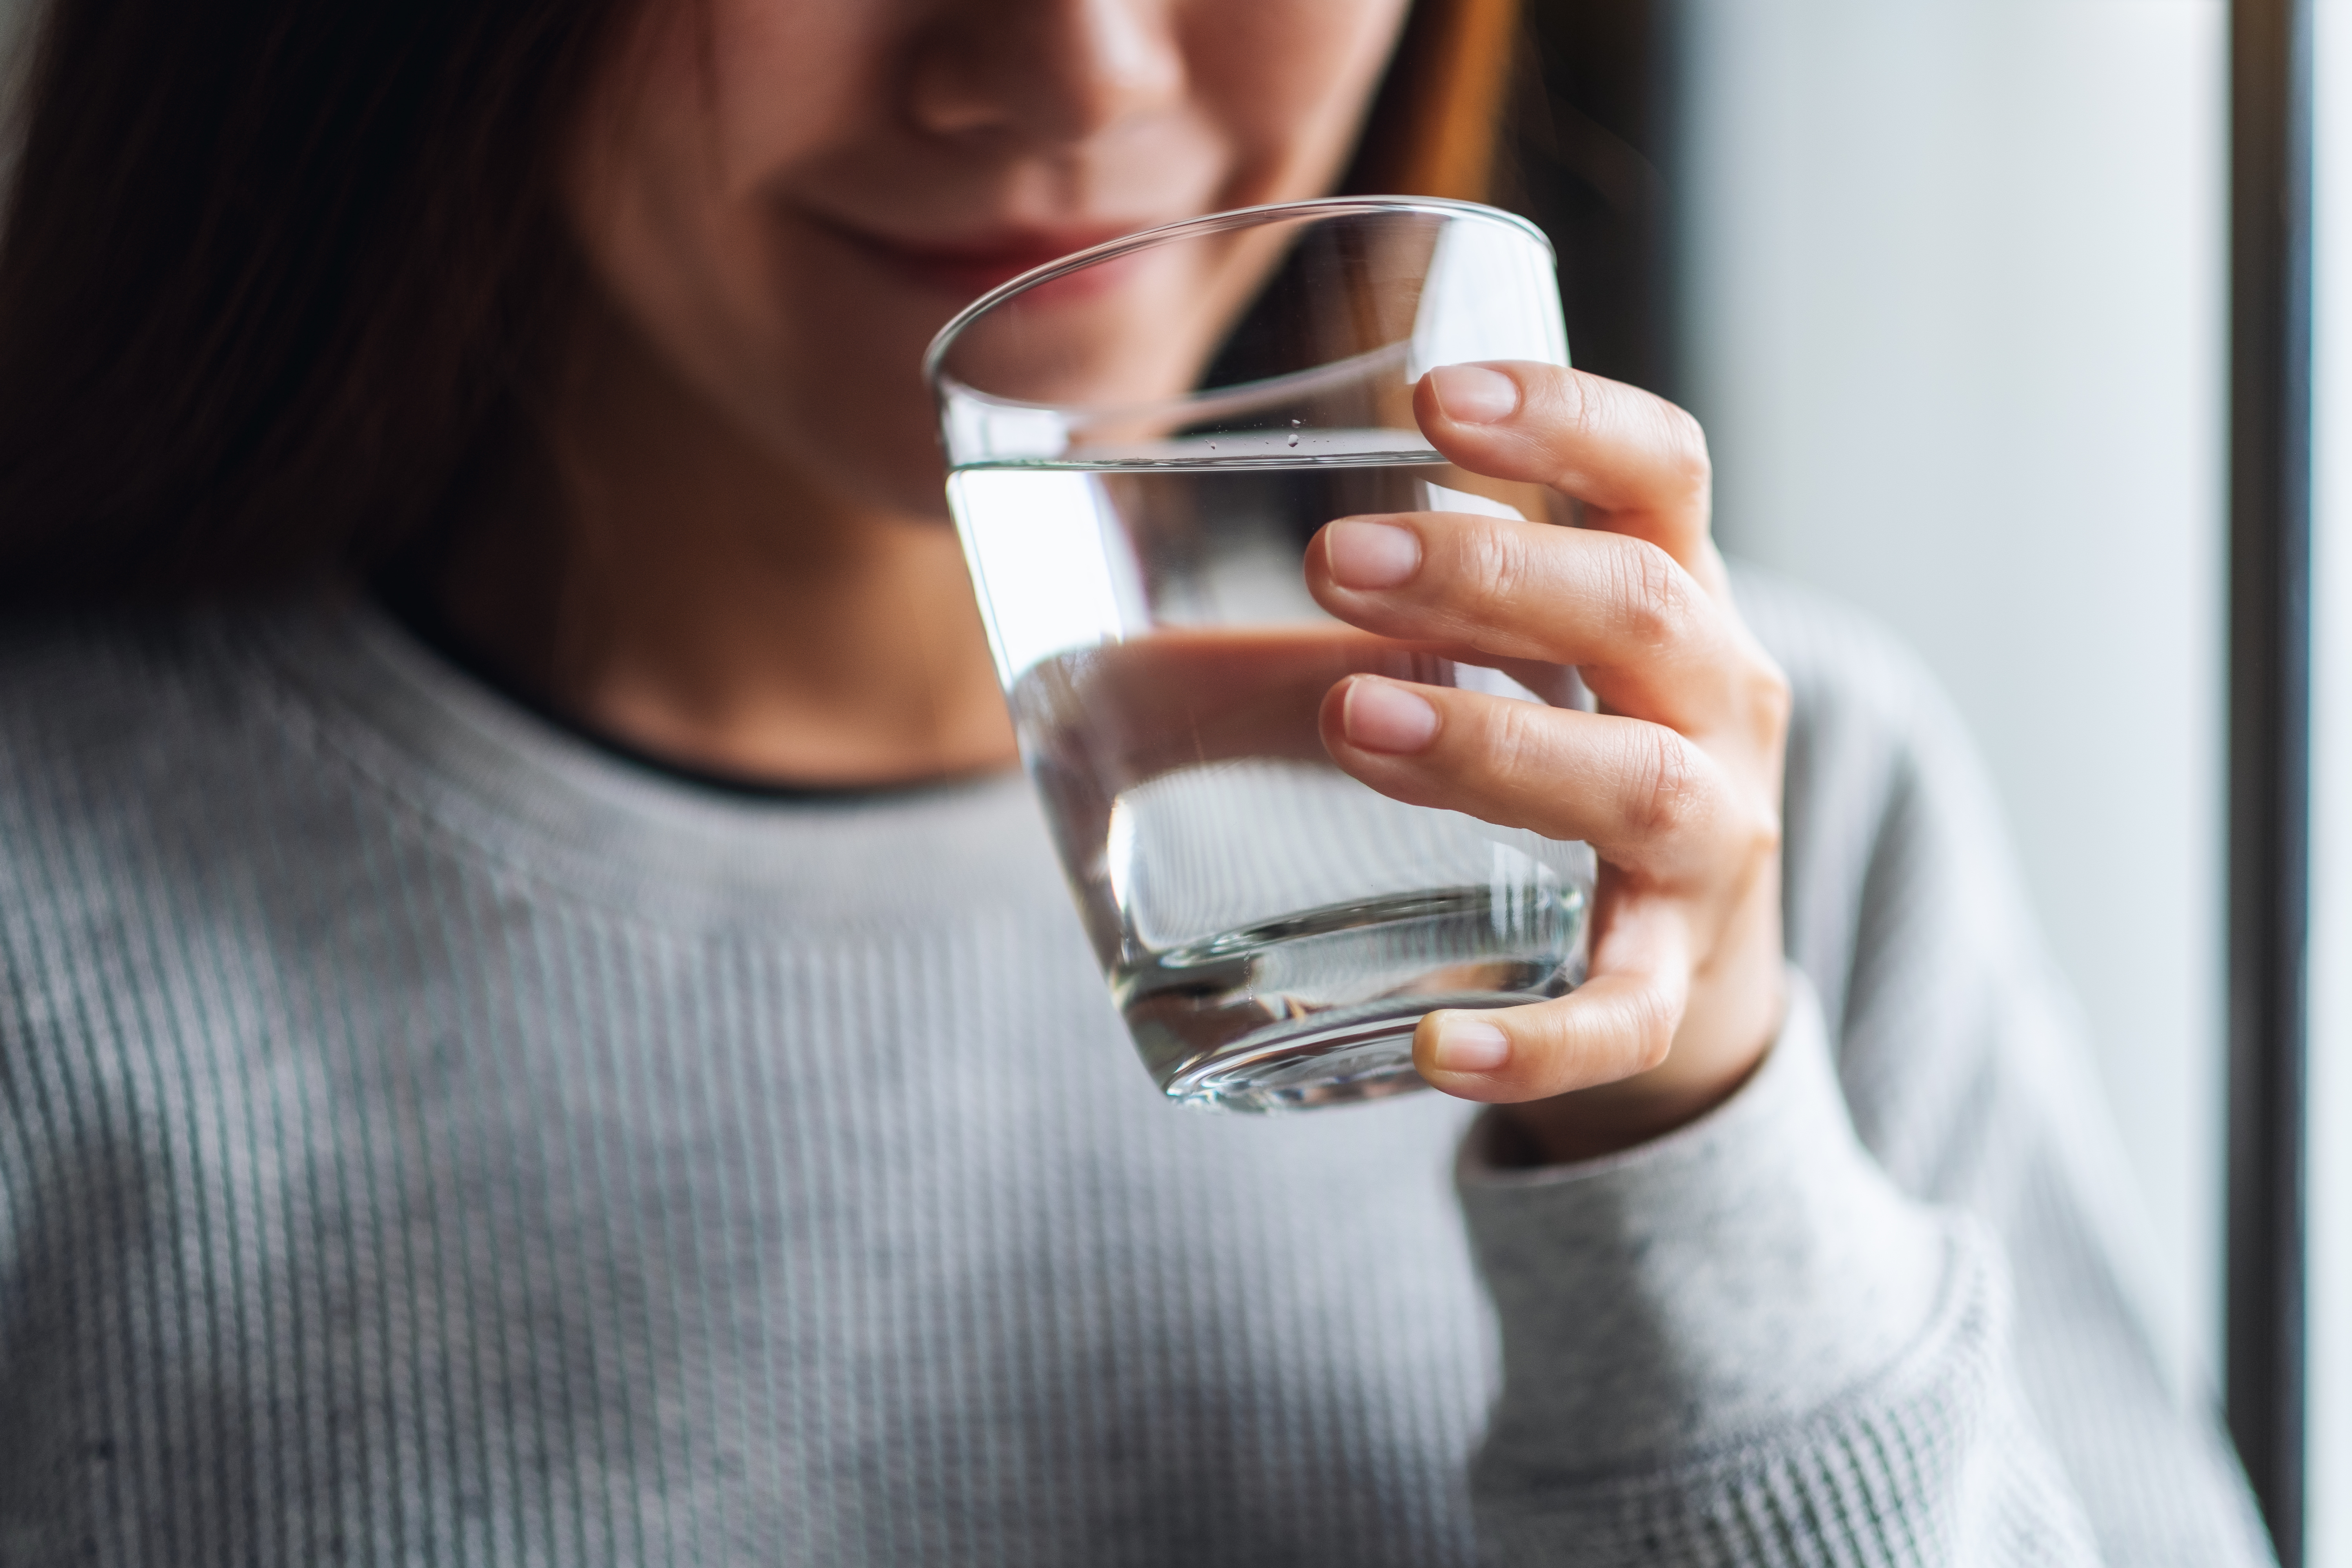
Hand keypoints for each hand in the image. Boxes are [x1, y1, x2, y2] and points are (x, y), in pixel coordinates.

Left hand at [1303, 361, 1790, 1164]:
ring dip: (1498, 747)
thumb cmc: (1559, 771)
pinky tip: (1444, 1048)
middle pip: (1642, 608)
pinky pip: (1626, 1014)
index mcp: (1673, 597)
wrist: (1683, 977)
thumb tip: (1108, 616)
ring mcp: (1711, 846)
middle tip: (1339, 558)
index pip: (1660, 470)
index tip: (1435, 396)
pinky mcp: (1675, 985)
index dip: (1566, 418)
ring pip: (1638, 784)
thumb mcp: (1506, 670)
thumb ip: (1359, 628)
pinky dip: (1543, 1037)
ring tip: (1356, 721)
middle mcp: (1718, 704)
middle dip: (1494, 576)